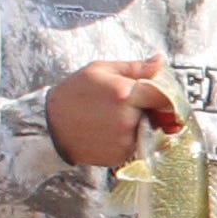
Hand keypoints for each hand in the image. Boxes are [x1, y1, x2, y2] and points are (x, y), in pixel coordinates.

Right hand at [46, 57, 181, 168]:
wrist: (49, 126)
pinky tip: (108, 130)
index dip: (166, 95)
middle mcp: (128, 120)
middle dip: (151, 109)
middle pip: (158, 114)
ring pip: (148, 130)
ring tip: (111, 117)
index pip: (164, 96)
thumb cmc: (75, 92)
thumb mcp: (101, 70)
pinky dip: (129, 138)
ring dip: (140, 124)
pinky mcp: (120, 156)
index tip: (159, 94)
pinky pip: (135, 144)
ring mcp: (124, 141)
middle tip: (127, 104)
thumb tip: (161, 61)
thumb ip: (136, 68)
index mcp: (126, 94)